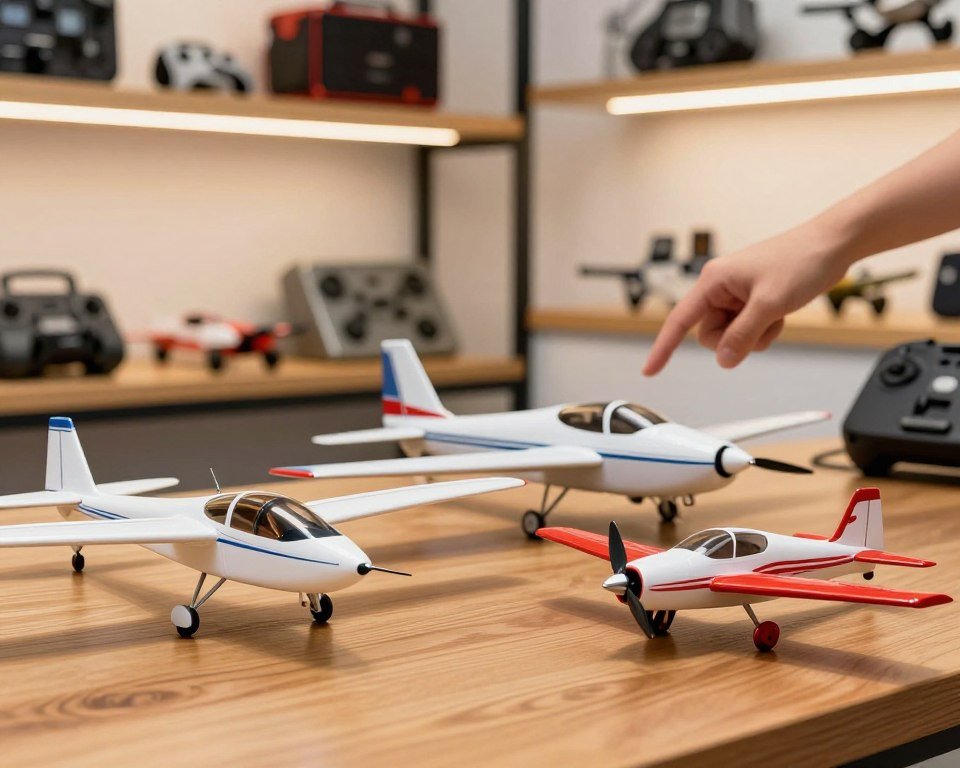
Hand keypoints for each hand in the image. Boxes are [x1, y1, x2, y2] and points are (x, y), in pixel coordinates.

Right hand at [643, 226, 850, 374]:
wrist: (832, 244)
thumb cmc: (801, 259)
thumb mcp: (770, 304)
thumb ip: (743, 335)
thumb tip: (724, 359)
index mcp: (714, 280)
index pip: (679, 320)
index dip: (664, 347)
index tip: (650, 370)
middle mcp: (720, 287)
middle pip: (710, 334)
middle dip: (734, 339)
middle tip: (761, 326)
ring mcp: (737, 294)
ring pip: (731, 334)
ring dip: (753, 335)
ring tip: (775, 316)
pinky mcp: (753, 299)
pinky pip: (747, 328)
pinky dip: (763, 329)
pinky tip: (780, 314)